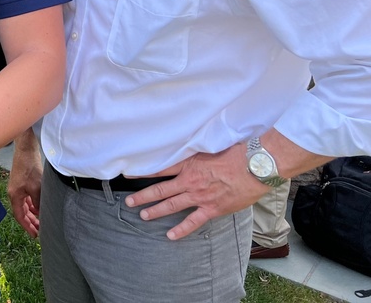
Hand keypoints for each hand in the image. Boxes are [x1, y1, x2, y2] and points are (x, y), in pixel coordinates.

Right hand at [8, 146, 41, 237]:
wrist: (26, 149)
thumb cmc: (29, 167)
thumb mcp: (36, 188)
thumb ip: (38, 203)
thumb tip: (40, 215)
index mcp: (15, 195)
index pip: (20, 216)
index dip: (27, 226)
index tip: (34, 235)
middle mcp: (14, 193)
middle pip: (22, 212)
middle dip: (30, 222)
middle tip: (39, 231)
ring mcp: (18, 188)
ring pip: (25, 206)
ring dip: (32, 214)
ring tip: (41, 222)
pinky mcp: (23, 182)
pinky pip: (27, 198)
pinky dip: (33, 205)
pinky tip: (39, 208)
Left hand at [123, 143, 267, 239]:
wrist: (254, 167)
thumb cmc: (236, 153)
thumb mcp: (210, 147)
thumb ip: (196, 153)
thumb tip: (187, 148)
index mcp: (188, 164)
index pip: (160, 169)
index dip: (143, 173)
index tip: (129, 176)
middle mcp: (189, 181)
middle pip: (160, 189)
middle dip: (143, 196)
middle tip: (129, 202)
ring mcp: (199, 196)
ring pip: (171, 205)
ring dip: (155, 211)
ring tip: (143, 215)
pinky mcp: (212, 209)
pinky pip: (192, 222)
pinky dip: (181, 229)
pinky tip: (170, 235)